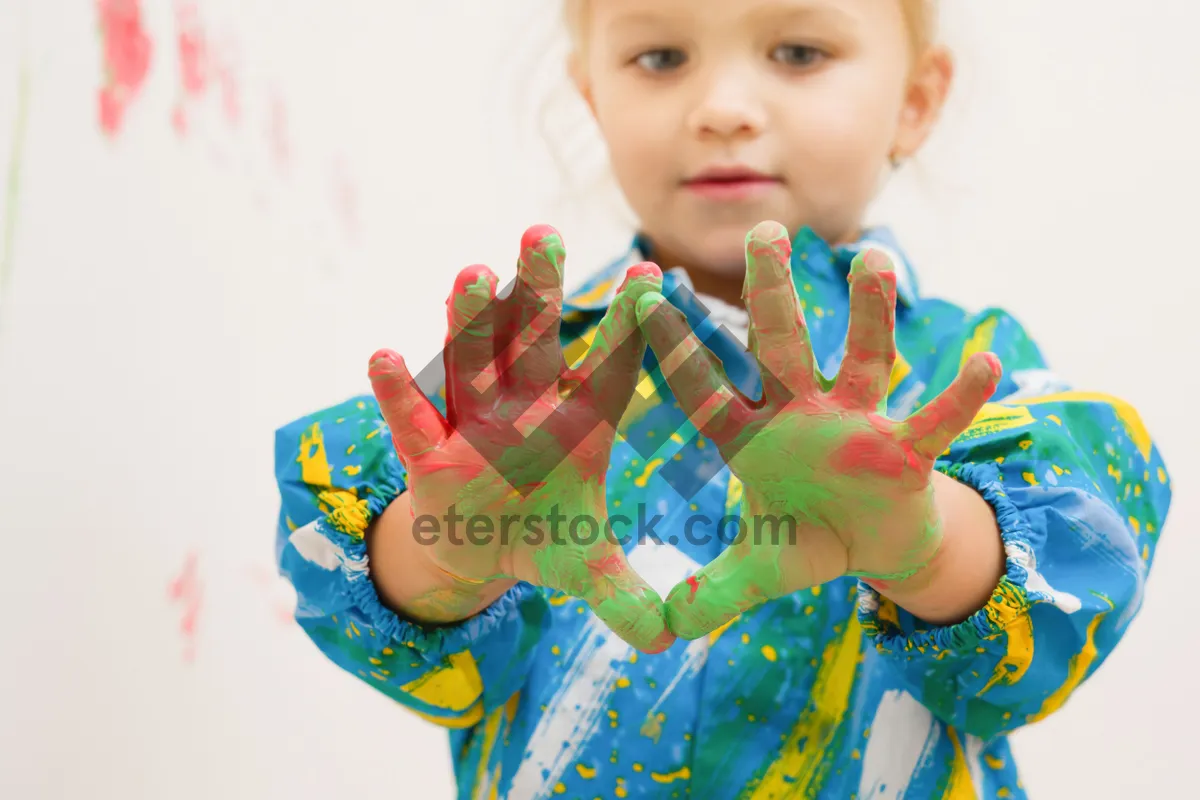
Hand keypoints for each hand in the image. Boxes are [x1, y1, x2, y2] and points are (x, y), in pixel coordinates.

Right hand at [367, 225, 675, 652]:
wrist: (476, 546)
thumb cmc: (539, 537)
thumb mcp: (582, 568)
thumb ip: (623, 595)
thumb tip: (667, 640)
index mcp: (579, 426)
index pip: (610, 370)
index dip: (631, 329)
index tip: (655, 279)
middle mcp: (526, 409)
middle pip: (533, 343)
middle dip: (537, 293)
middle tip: (544, 237)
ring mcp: (473, 424)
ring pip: (471, 363)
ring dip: (469, 323)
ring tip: (473, 276)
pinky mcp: (426, 452)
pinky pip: (412, 418)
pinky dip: (397, 393)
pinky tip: (384, 358)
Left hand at [634, 220, 1001, 638]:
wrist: (874, 545)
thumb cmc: (810, 537)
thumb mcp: (760, 567)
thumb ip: (716, 590)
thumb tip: (669, 626)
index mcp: (752, 436)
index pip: (706, 386)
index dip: (677, 345)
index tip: (644, 292)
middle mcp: (803, 414)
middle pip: (783, 345)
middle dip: (772, 293)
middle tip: (762, 233)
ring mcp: (859, 424)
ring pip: (866, 359)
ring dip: (871, 314)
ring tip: (874, 261)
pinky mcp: (909, 450)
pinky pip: (937, 420)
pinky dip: (961, 397)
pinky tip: (985, 365)